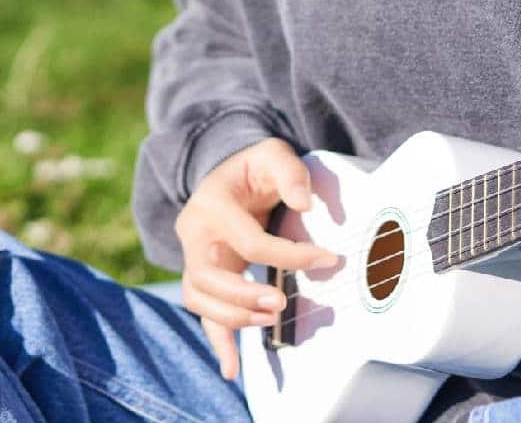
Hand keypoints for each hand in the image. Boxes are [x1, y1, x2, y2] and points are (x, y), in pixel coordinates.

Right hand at [174, 137, 338, 381]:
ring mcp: (193, 256)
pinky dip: (216, 341)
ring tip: (269, 318)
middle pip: (208, 276)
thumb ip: (290, 173)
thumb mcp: (273, 153)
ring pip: (200, 298)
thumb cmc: (256, 166)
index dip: (290, 254)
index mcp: (211, 202)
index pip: (250, 241)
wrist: (233, 174)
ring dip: (232, 317)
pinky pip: (202, 312)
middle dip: (244, 295)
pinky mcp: (202, 275)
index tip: (327, 259)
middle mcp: (193, 231)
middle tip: (280, 303)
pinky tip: (232, 368)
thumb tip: (305, 204)